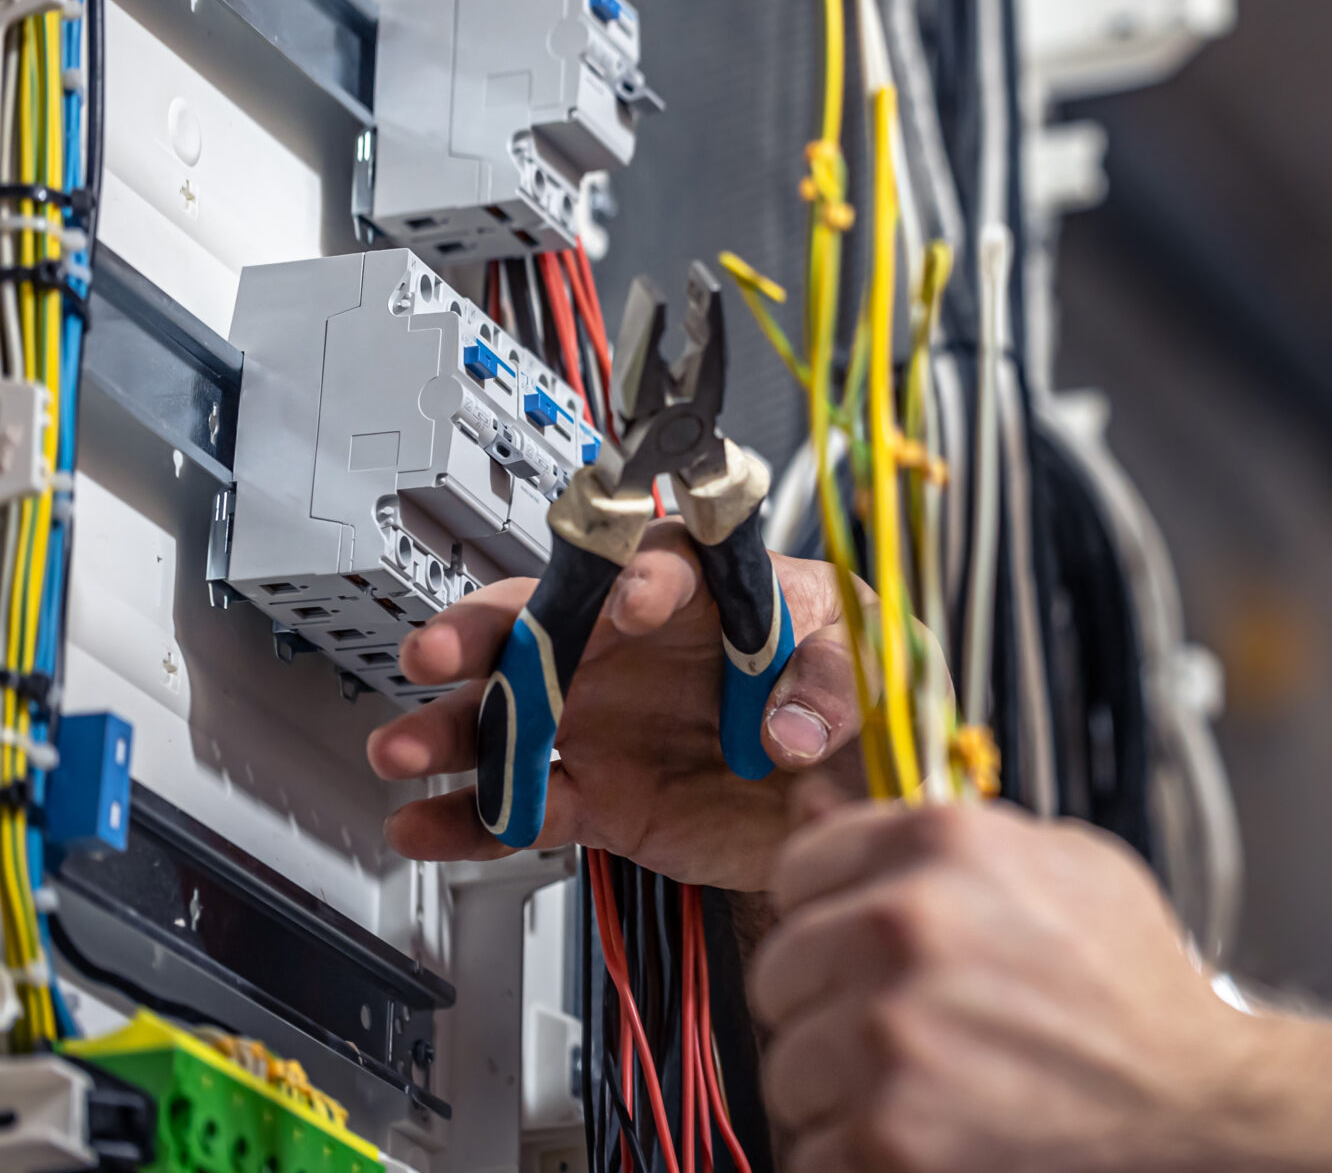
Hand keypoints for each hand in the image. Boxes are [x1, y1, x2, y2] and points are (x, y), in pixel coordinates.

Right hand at [365, 525, 865, 891]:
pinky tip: (425, 825)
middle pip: (545, 624)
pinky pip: (526, 805)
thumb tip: (790, 726)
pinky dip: (472, 819)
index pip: (661, 564)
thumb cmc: (857, 693)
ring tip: (401, 749)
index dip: (641, 578)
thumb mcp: (872, 665)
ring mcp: (609, 722)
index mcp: (708, 592)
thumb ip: (832, 683)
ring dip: (452, 731)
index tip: (631, 601)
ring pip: (512, 716)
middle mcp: (638, 649)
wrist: (853, 792)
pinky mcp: (603, 796)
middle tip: (440, 651)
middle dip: (485, 634)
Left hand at [752, 789, 1260, 1172]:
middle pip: (777, 970)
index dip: (830, 913)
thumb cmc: (1132, 988)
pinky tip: (930, 1134)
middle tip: (904, 1027)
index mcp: (944, 844)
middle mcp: (906, 927)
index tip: (860, 945)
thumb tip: (812, 799)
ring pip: (786, 1066)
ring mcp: (890, 1036)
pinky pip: (809, 1149)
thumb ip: (934, 833)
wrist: (1194, 1106)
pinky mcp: (886, 1137)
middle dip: (828, 1003)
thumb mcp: (1061, 864)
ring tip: (926, 1084)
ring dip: (839, 1087)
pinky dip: (858, 1155)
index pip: (799, 868)